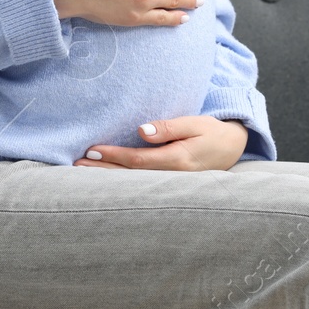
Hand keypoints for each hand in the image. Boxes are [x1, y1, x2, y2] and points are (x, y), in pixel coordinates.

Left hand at [72, 116, 248, 172]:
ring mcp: (171, 185)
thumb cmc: (211, 132)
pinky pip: (140, 184)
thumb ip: (168, 128)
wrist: (232, 148)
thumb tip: (141, 131)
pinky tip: (104, 177)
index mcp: (178, 161)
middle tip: (76, 165)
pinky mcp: (168, 185)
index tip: (92, 150)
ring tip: (82, 171)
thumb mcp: (194, 123)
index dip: (114, 156)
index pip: (138, 160)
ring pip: (134, 183)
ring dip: (108, 177)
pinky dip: (120, 180)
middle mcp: (172, 177)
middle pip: (130, 176)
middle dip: (103, 170)